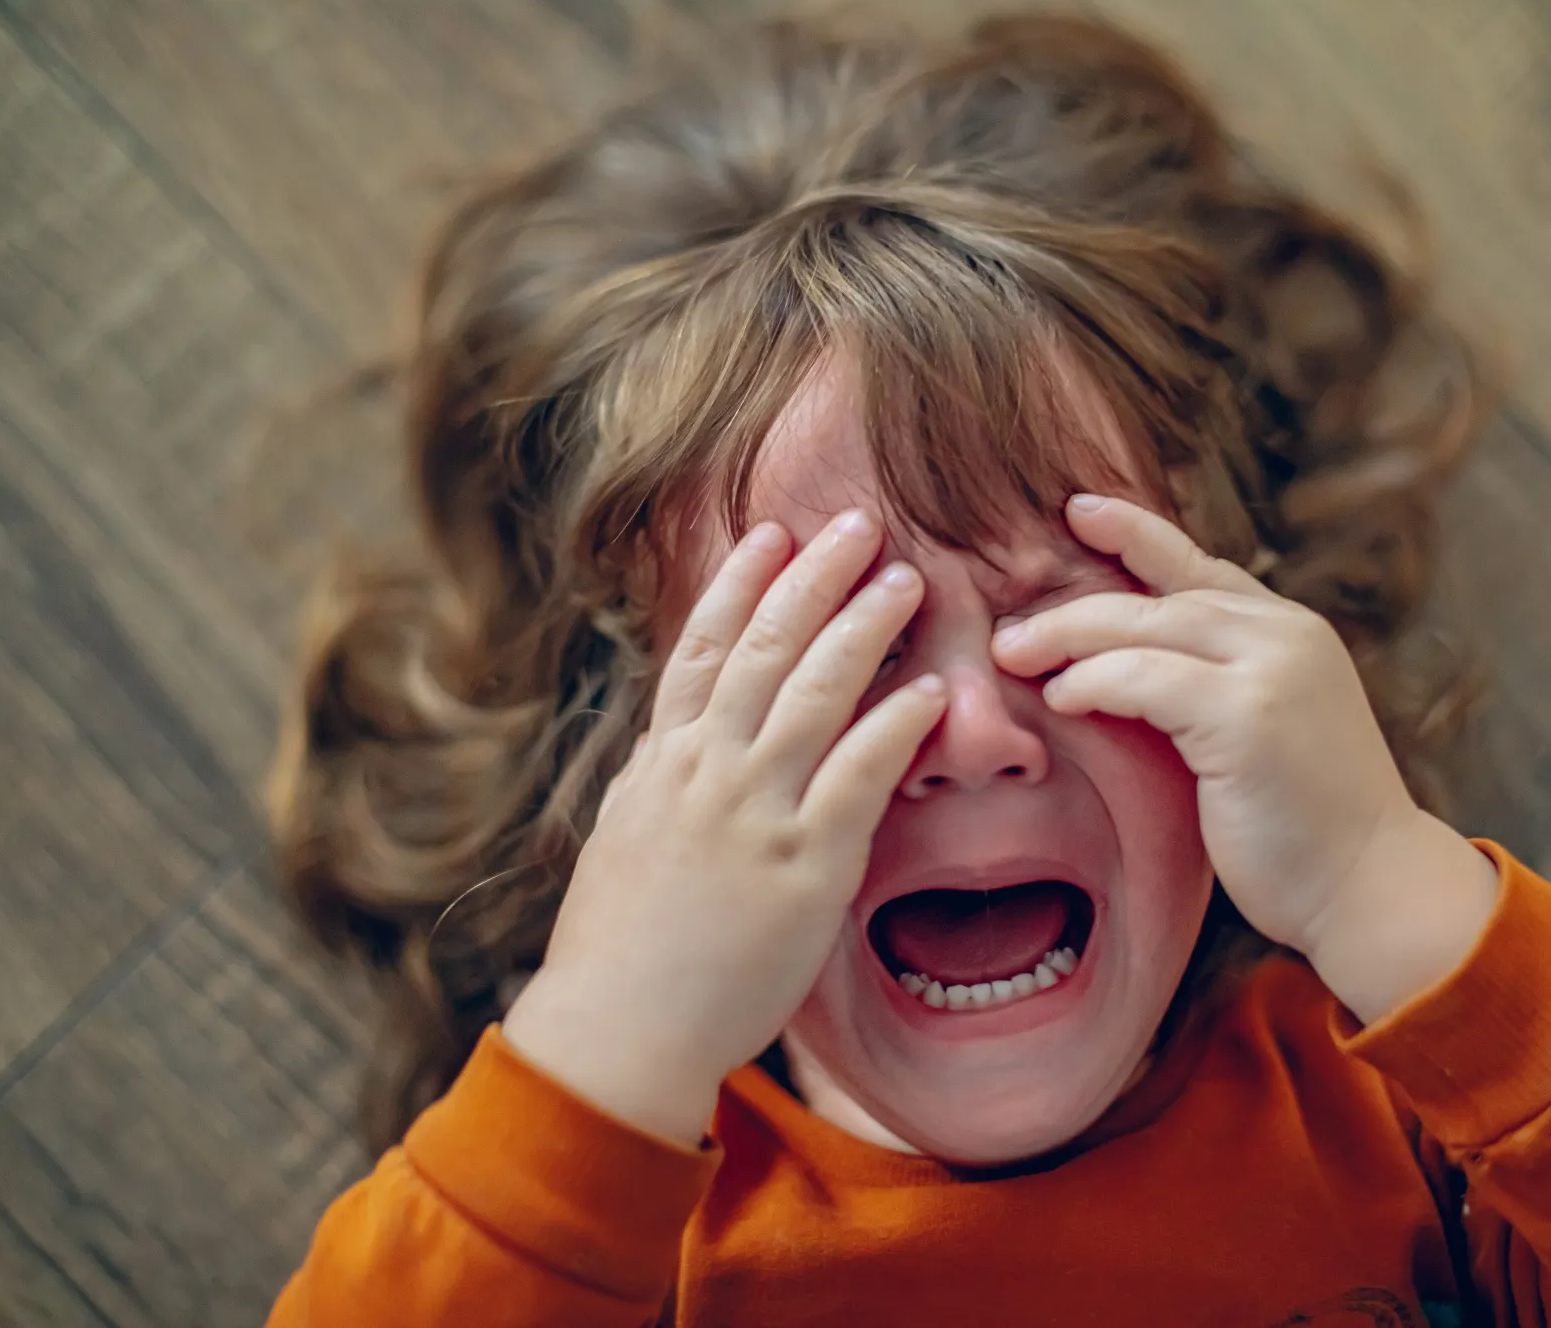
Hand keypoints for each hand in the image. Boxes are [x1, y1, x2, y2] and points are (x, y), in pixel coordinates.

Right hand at [503, 510, 946, 1144]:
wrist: (621, 1027)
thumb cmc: (620, 945)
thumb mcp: (623, 836)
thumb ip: (657, 779)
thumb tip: (674, 736)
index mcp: (661, 761)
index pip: (702, 648)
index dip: (740, 584)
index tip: (772, 533)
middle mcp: (706, 771)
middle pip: (763, 649)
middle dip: (814, 578)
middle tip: (859, 523)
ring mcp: (755, 814)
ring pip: (813, 694)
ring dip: (863, 628)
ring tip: (906, 579)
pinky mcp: (805, 866)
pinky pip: (857, 778)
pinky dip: (894, 727)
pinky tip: (930, 691)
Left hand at [991, 494, 1494, 1022]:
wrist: (1372, 887)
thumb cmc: (1307, 828)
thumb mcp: (1262, 734)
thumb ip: (1214, 687)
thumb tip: (1125, 669)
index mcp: (1292, 632)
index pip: (1200, 567)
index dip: (1136, 534)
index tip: (1079, 510)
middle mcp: (1286, 634)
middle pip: (1159, 594)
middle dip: (1075, 605)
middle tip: (1008, 628)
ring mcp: (1271, 668)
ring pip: (1144, 625)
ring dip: (1067, 638)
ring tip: (1012, 655)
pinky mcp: (1247, 714)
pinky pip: (1143, 678)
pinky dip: (1093, 682)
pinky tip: (1061, 698)